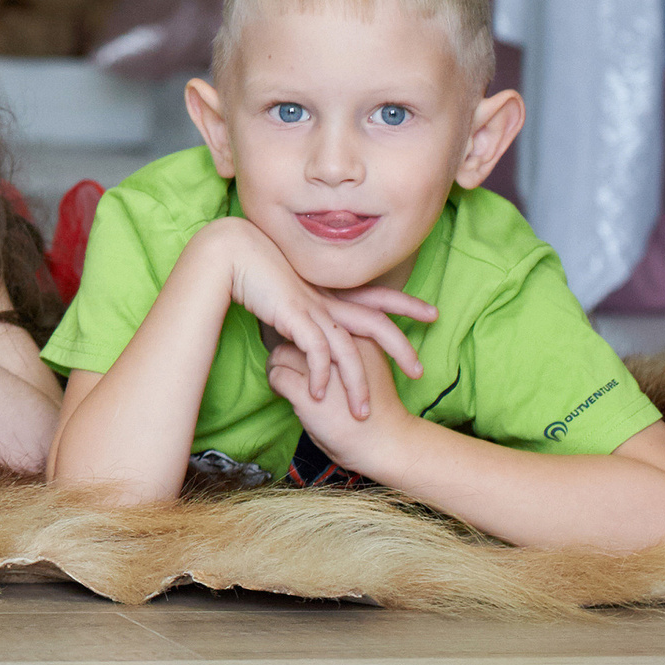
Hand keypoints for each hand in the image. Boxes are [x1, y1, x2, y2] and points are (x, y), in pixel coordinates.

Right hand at [211, 219, 433, 421]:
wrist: (232, 252)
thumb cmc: (254, 268)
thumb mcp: (285, 290)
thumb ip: (299, 308)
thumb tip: (303, 325)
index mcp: (328, 290)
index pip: (377, 297)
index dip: (405, 304)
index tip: (432, 312)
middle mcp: (327, 299)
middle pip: (376, 323)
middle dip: (401, 347)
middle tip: (419, 371)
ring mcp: (313, 308)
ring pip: (349, 349)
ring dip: (358, 383)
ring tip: (363, 412)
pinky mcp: (294, 317)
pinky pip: (317, 351)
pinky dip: (322, 374)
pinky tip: (319, 394)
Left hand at [268, 334, 413, 476]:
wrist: (388, 443)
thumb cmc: (380, 413)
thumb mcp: (370, 372)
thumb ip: (349, 358)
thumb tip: (321, 354)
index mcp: (359, 340)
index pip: (320, 326)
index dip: (309, 342)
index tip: (308, 358)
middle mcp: (339, 349)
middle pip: (298, 337)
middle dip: (289, 352)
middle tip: (287, 368)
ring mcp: (323, 369)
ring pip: (281, 353)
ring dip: (276, 366)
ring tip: (281, 381)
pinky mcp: (307, 391)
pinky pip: (278, 375)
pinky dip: (274, 383)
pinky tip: (281, 393)